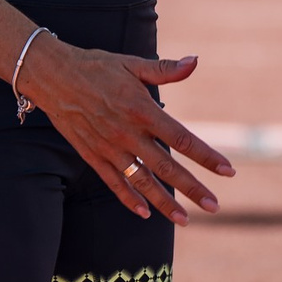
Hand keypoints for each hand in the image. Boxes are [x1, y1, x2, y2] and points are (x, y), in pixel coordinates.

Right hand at [16, 38, 232, 223]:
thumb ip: (165, 69)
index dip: (207, 156)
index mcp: (142, 110)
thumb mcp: (132, 63)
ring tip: (185, 220)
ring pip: (142, 181)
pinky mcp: (92, 155)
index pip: (182, 138)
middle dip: (193, 189)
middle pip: (167, 167)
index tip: (228, 171)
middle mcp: (128, 133)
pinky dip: (129, 199)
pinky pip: (114, 182)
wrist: (52, 76)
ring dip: (164, 203)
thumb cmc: (97, 66)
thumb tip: (195, 62)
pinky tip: (145, 213)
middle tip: (215, 206)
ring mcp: (109, 148)